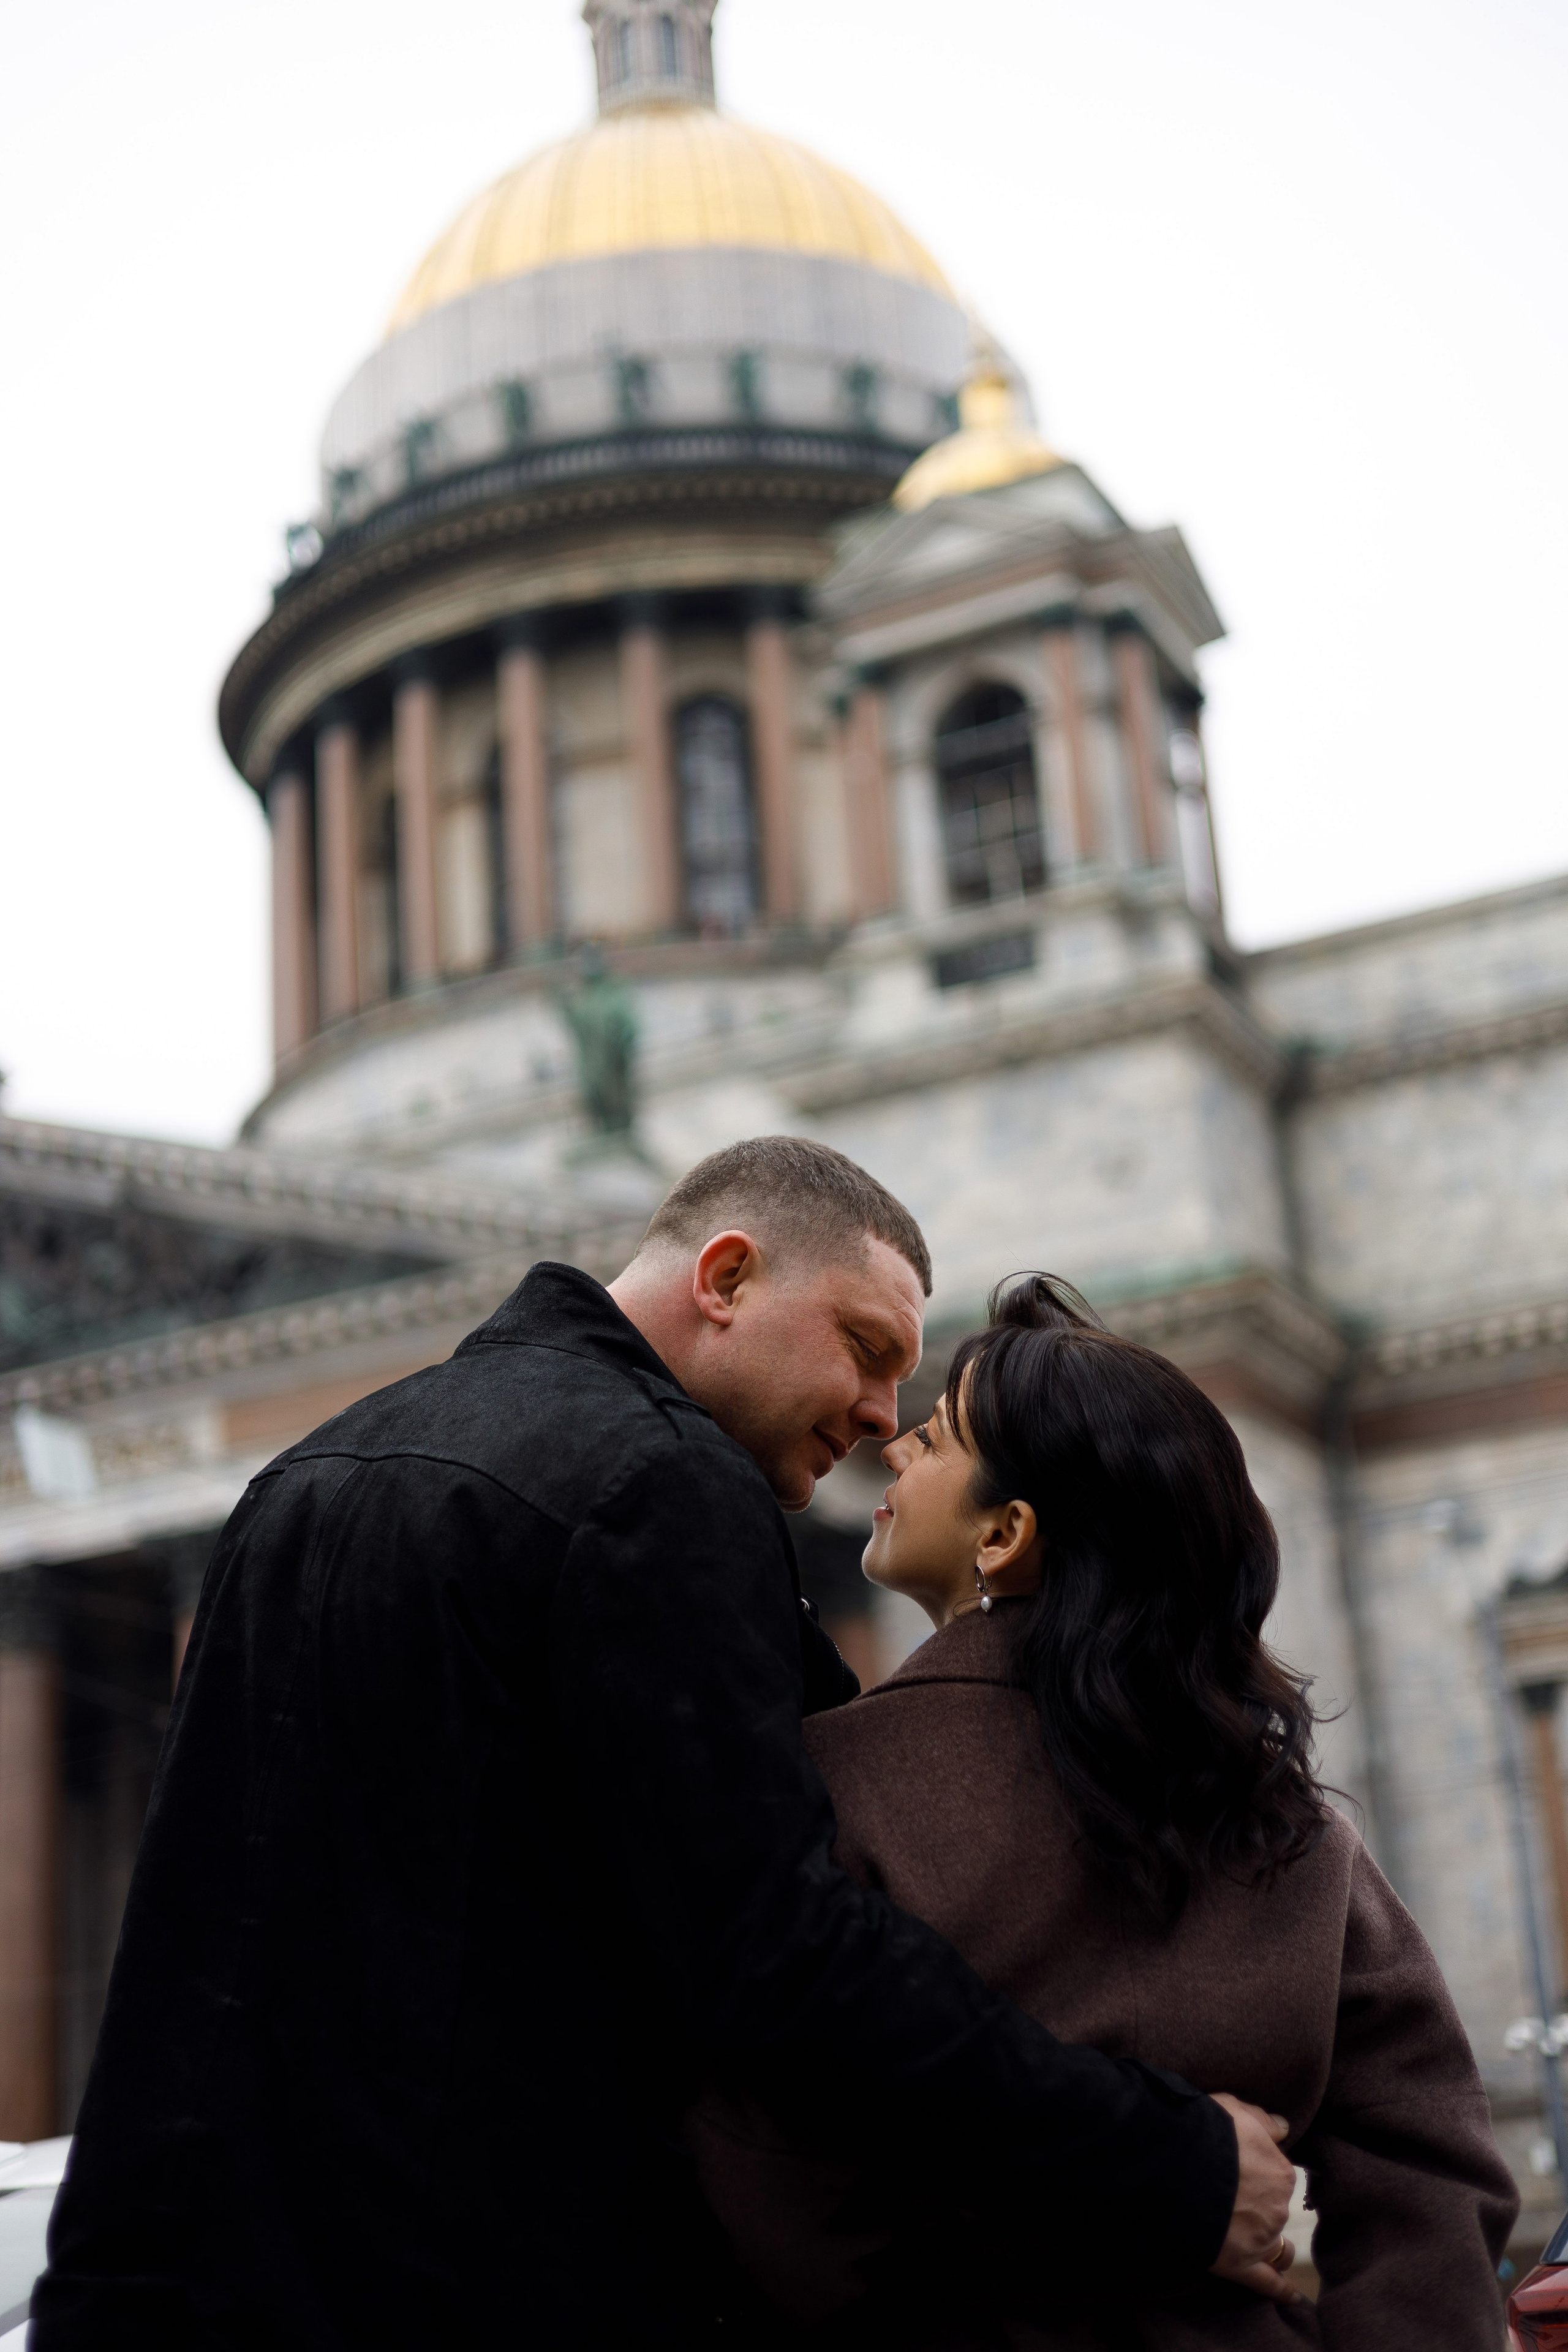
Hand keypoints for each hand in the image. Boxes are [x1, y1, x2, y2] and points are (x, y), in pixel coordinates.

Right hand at [1208, 2095, 1300, 2304]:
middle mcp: (1277, 2209)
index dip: (1256, 2169)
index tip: (1237, 2166)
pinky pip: (1267, 2283)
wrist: (1174, 2169)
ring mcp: (1261, 2240)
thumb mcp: (1235, 2110)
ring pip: (1275, 2243)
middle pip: (1273, 2208)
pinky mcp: (1241, 2265)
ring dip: (1266, 2239)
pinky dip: (1281, 2290)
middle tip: (1230, 2194)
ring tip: (1248, 2235)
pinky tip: (1292, 2297)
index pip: (1276, 2173)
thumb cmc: (1204, 2132)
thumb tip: (1284, 2130)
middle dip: (1258, 2203)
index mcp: (1280, 2173)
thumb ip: (1264, 2121)